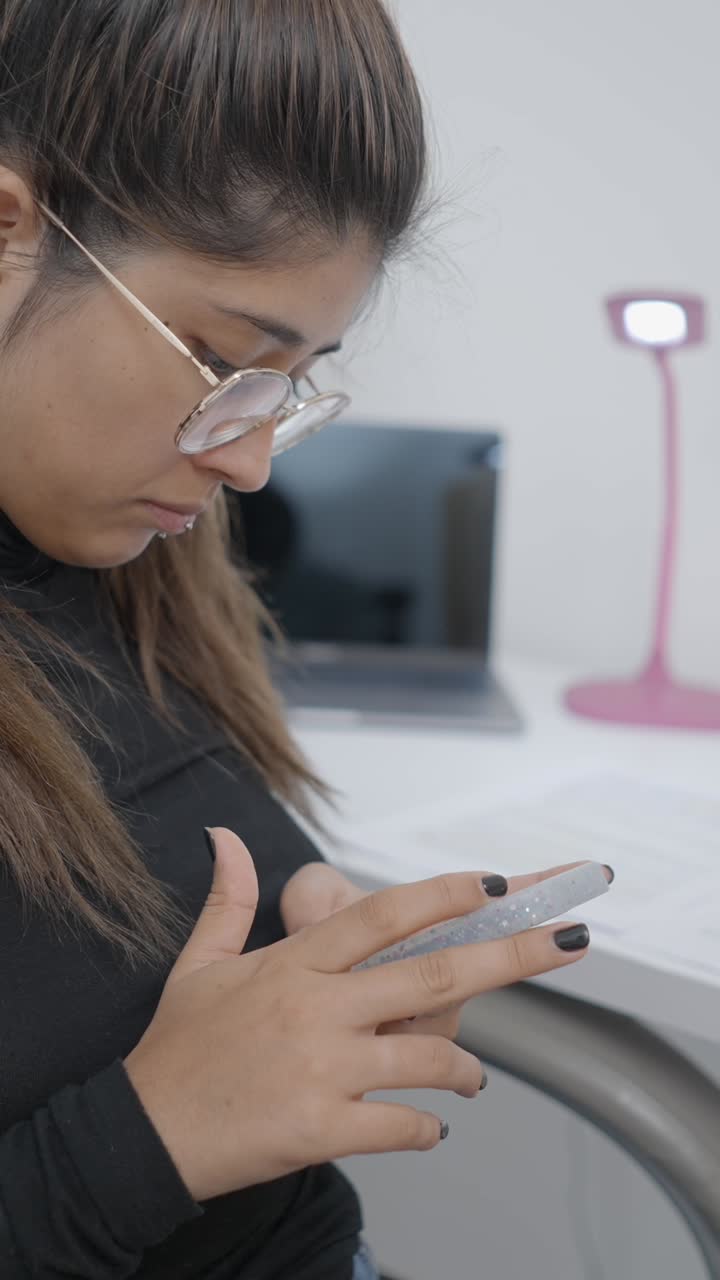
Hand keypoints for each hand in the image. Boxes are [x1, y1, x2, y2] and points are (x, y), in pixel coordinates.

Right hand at [125, 830, 592, 1202]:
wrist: (141, 1136)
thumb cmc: (177, 1050)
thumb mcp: (200, 966)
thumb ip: (229, 900)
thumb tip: (224, 836)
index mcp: (294, 964)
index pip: (381, 915)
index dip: (441, 895)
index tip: (492, 884)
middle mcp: (316, 1008)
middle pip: (432, 972)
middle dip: (509, 956)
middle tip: (567, 941)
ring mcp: (322, 1069)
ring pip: (428, 1057)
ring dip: (464, 1068)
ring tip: (472, 1077)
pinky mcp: (321, 1128)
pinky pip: (402, 1125)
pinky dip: (426, 1129)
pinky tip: (428, 1127)